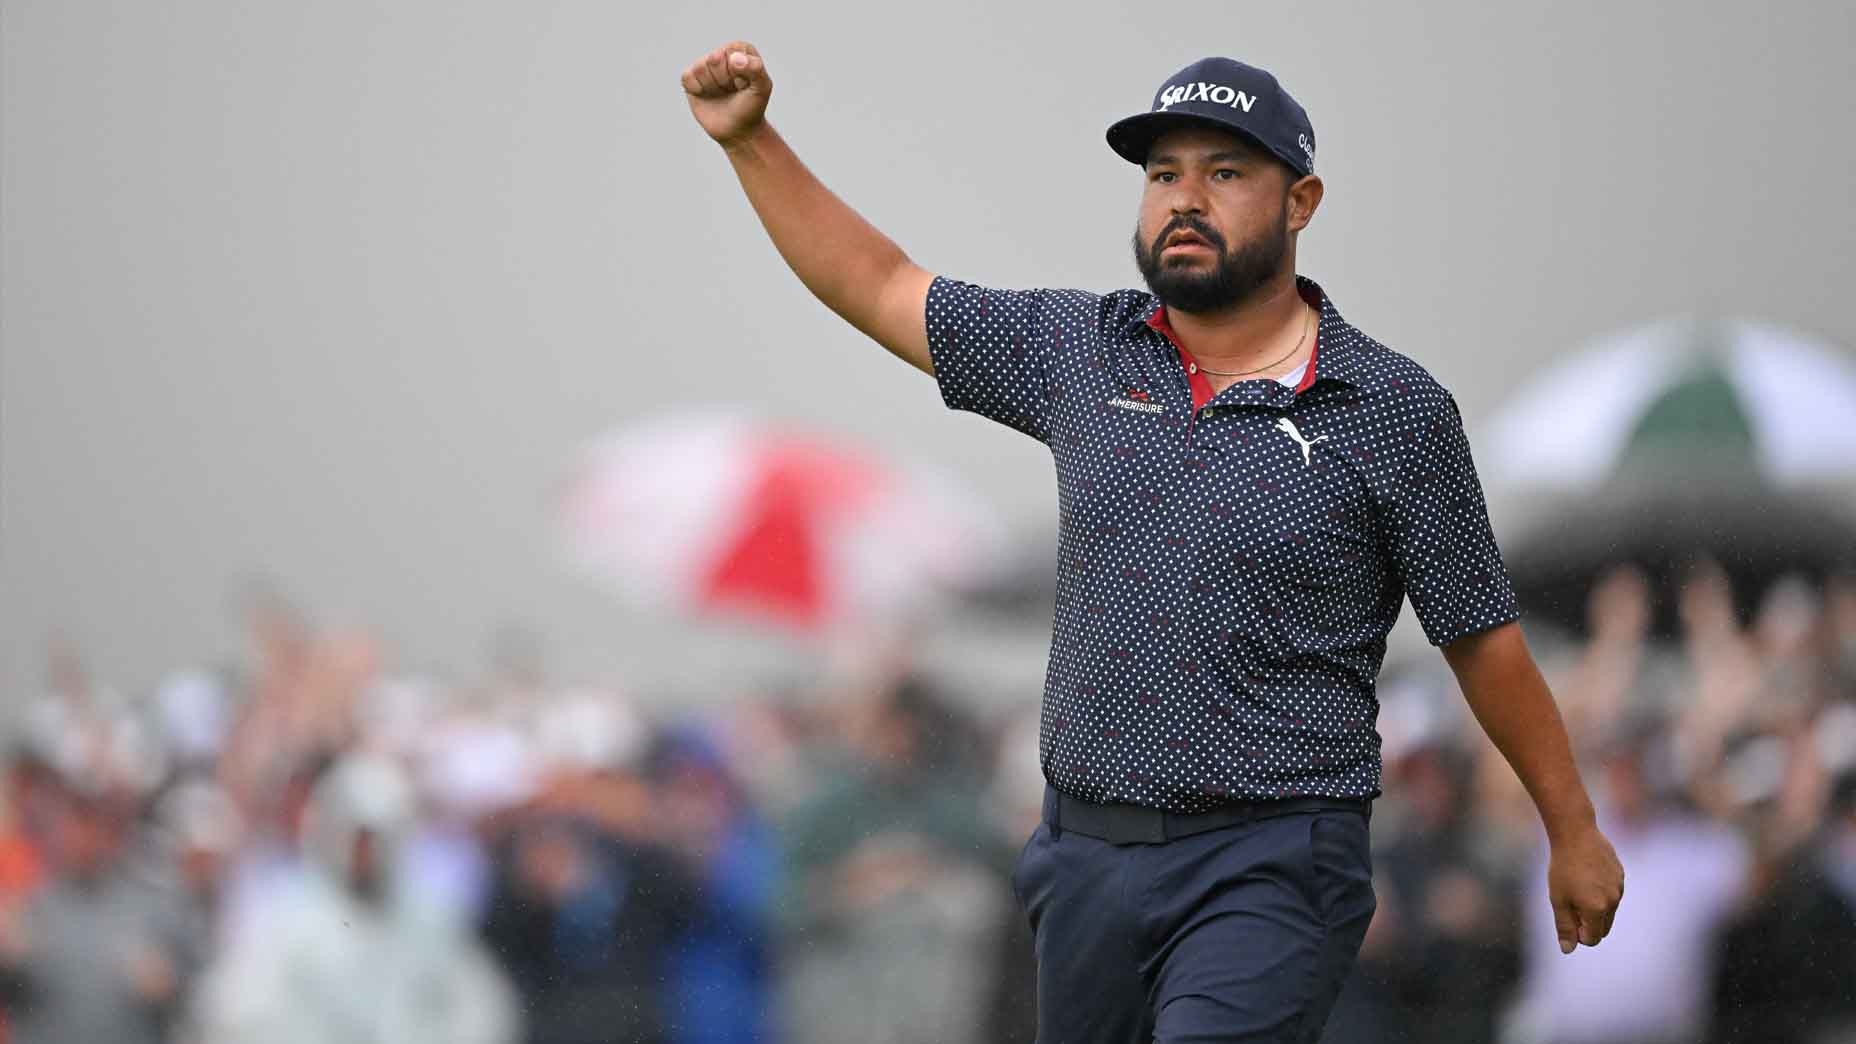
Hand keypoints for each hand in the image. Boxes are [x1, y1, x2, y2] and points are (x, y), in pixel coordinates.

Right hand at [681, 41, 771, 147]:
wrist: (737, 131)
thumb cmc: (751, 107)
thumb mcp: (762, 88)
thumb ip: (755, 69)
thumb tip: (735, 58)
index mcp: (740, 50)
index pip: (732, 51)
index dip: (739, 71)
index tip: (745, 83)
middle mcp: (721, 53)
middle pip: (714, 59)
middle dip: (724, 80)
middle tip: (732, 90)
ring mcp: (704, 66)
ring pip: (700, 68)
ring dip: (712, 87)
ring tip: (721, 93)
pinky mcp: (690, 78)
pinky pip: (687, 77)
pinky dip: (697, 90)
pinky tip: (707, 96)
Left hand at [1547, 824, 1623, 953]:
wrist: (1576, 834)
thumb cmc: (1563, 868)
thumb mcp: (1558, 899)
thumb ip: (1564, 926)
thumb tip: (1568, 950)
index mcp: (1597, 909)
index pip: (1592, 938)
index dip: (1578, 934)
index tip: (1566, 916)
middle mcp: (1613, 901)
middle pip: (1603, 928)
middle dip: (1588, 924)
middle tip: (1570, 905)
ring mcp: (1619, 888)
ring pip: (1608, 911)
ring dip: (1594, 908)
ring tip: (1577, 886)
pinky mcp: (1621, 876)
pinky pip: (1612, 893)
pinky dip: (1600, 892)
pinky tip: (1587, 875)